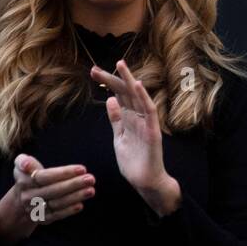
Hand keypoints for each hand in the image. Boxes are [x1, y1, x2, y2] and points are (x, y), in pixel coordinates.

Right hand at [0, 154, 95, 242]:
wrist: (21, 199)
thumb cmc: (28, 176)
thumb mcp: (21, 165)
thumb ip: (23, 161)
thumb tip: (26, 163)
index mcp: (25, 181)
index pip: (44, 177)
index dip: (63, 173)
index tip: (82, 169)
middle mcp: (29, 196)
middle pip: (53, 190)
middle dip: (73, 184)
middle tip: (91, 179)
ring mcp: (35, 209)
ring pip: (56, 203)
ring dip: (75, 197)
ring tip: (91, 190)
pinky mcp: (42, 219)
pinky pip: (56, 215)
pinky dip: (68, 211)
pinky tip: (80, 205)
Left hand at [90, 59, 178, 211]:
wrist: (145, 181)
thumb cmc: (134, 161)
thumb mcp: (119, 137)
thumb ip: (116, 120)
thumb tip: (109, 101)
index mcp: (129, 118)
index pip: (118, 95)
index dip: (107, 83)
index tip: (93, 72)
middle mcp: (138, 117)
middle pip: (125, 93)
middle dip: (111, 79)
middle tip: (95, 69)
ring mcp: (146, 123)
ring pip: (138, 97)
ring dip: (129, 80)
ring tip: (120, 65)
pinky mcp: (153, 131)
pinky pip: (150, 111)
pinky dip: (144, 97)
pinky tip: (136, 85)